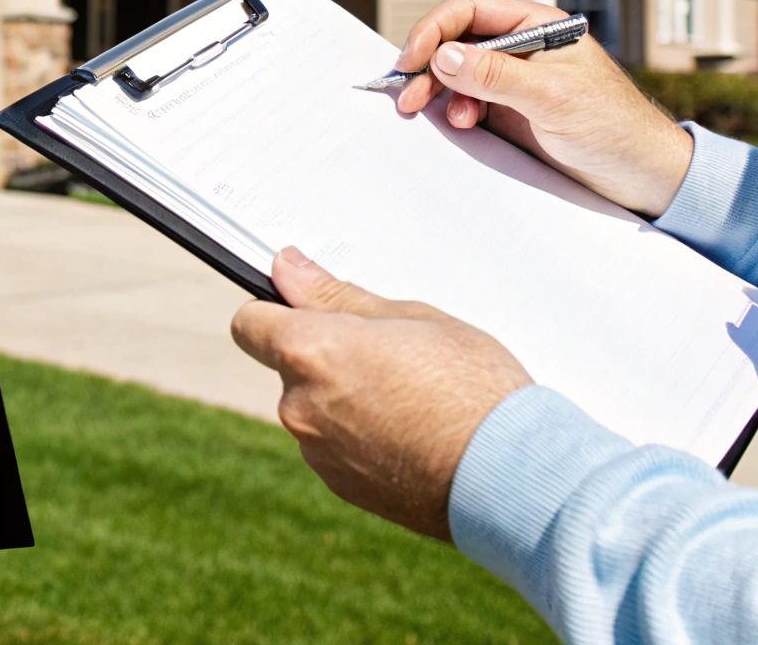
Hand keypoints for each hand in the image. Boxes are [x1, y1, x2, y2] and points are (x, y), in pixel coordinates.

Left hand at [231, 247, 531, 540]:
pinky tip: (409, 431)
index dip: (273, 309)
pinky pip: (334, 445)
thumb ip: (336, 295)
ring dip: (343, 397)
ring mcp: (317, 452)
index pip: (249, 322)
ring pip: (313, 407)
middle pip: (288, 366)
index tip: (303, 306)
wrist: (508, 476)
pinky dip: (359, 435)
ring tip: (409, 396)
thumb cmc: (472, 390)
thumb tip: (288, 270)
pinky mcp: (340, 486)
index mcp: (310, 352)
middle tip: (389, 353)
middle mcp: (300, 406)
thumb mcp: (411, 318)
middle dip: (325, 355)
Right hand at [394, 0, 692, 217]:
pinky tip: (464, 124)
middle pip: (458, 41)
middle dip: (429, 64)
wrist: (641, 173)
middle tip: (408, 95)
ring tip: (427, 112)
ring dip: (439, 90)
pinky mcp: (513, 111)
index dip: (435, 30)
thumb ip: (495, 75)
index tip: (412, 59)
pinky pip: (470, 101)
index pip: (470, 11)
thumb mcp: (550, 97)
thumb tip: (443, 56)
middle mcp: (523, 47)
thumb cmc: (612, 125)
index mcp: (538, 26)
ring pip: (459, 72)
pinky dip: (457, 110)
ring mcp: (516, 80)